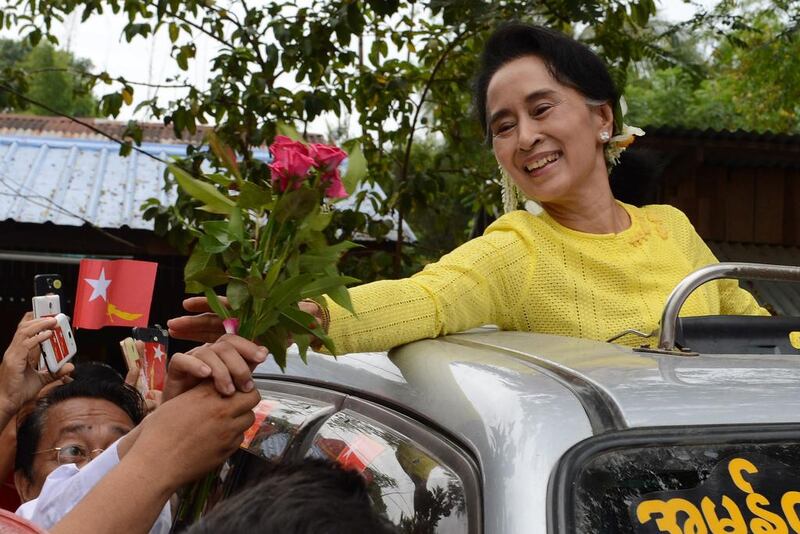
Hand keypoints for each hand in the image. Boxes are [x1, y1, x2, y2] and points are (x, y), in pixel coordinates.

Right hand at [0, 313, 73, 418]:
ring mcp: (12, 355)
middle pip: (24, 327)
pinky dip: (37, 338)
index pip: (24, 330)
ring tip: (53, 321)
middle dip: (39, 318)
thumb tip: (69, 367)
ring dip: (40, 324)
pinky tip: (48, 335)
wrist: (7, 403)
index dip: (35, 320)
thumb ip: (54, 372)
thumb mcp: (41, 379)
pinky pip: (25, 345)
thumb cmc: (19, 391)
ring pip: (24, 332)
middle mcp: (14, 351)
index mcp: (18, 352)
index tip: (48, 313)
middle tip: (54, 314)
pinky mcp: (13, 361)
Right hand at [123, 382, 258, 487]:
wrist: (156, 465)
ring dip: (242, 416)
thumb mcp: (176, 403)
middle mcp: (221, 411)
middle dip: (247, 397)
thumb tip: (210, 388)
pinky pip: (240, 437)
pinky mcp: (228, 450)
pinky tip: (219, 437)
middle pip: (252, 397)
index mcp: (206, 396)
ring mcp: (227, 432)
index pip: (236, 379)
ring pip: (249, 418)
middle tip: (237, 401)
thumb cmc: (158, 434)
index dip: (236, 383)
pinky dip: (234, 435)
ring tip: (228, 420)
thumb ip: (198, 394)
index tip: (232, 386)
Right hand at [162, 334, 266, 400]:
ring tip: (228, 391)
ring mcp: (190, 359)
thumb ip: (243, 371)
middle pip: (225, 346)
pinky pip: (182, 360)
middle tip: (246, 386)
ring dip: (221, 370)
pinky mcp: (174, 370)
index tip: (263, 357)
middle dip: (238, 364)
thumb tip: (263, 354)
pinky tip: (206, 375)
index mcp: (221, 356)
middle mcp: (207, 354)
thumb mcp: (229, 389)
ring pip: (207, 352)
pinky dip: (196, 365)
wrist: (180, 426)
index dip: (250, 347)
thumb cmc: (207, 408)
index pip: (236, 342)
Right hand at [167, 296, 323, 342]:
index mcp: (249, 313)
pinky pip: (213, 350)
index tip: (187, 304)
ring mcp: (232, 337)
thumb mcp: (297, 321)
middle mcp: (238, 323)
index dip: (206, 304)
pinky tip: (189, 356)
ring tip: (171, 334)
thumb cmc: (294, 328)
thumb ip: (303, 314)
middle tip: (172, 324)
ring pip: (208, 334)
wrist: (292, 341)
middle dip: (192, 322)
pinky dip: (200, 352)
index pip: (224, 305)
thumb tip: (314, 310)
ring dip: (190, 333)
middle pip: (211, 320)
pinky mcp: (230, 352)